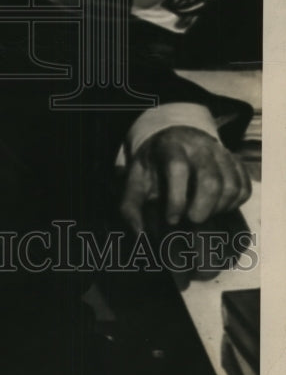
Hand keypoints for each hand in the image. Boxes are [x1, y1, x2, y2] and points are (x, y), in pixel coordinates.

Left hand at [120, 125, 251, 232]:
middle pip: (210, 179)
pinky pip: (244, 186)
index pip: (177, 168)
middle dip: (203, 207)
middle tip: (193, 220)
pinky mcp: (235, 162)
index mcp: (170, 147)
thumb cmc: (155, 166)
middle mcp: (198, 147)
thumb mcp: (136, 179)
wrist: (175, 141)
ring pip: (231, 185)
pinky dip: (234, 203)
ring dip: (219, 208)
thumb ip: (130, 206)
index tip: (172, 219)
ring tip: (203, 213)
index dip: (176, 197)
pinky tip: (218, 207)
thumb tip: (139, 233)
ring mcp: (220, 153)